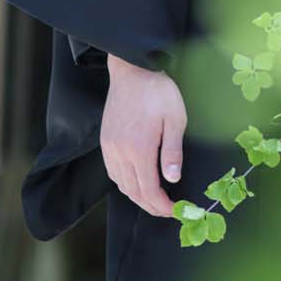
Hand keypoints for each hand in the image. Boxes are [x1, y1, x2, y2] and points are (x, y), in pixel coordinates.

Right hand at [101, 56, 186, 217]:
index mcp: (140, 148)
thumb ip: (173, 152)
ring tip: (153, 200)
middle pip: (133, 191)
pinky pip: (112, 171)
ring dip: (137, 196)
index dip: (161, 206)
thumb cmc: (158, 91)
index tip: (174, 211)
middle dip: (150, 206)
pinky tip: (136, 182)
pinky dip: (124, 183)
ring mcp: (110, 146)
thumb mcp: (175, 119)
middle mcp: (120, 151)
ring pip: (121, 183)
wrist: (133, 69)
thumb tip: (172, 180)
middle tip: (166, 211)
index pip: (149, 190)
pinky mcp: (105, 140)